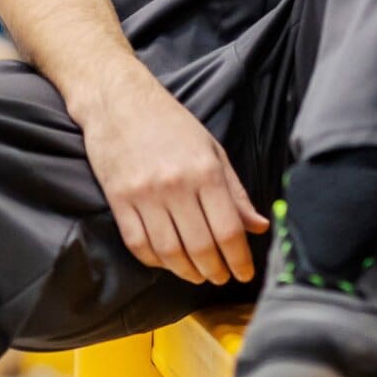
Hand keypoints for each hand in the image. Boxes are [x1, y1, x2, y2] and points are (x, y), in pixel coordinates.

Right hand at [74, 73, 268, 283]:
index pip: (228, 230)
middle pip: (201, 247)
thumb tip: (259, 226)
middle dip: (216, 271)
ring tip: (197, 274)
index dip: (240, 259)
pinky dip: (155, 261)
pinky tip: (167, 261)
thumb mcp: (211, 148)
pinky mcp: (118, 199)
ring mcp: (144, 194)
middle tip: (221, 277)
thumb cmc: (169, 122)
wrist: (118, 99)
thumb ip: (235, 191)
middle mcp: (175, 185)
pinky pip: (138, 244)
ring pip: (170, 252)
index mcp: (205, 171)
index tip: (245, 273)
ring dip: (187, 272)